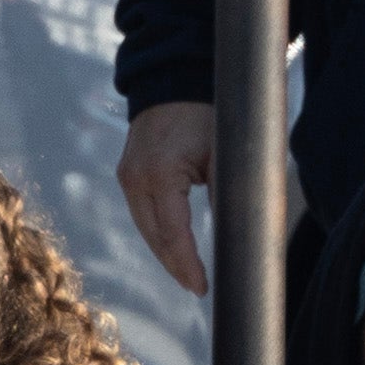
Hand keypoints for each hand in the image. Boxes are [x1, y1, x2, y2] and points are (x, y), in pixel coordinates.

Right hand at [120, 100, 219, 295]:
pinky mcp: (128, 172)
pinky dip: (158, 231)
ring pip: (145, 228)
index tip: (202, 287)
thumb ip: (228, 192)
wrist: (175, 77)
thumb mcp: (224, 153)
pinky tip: (173, 246)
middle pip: (154, 237)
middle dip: (175, 265)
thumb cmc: (207, 111)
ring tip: (188, 274)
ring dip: (166, 251)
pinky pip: (143, 212)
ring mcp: (127, 175)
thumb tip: (237, 233)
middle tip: (198, 287)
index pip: (173, 234)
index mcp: (158, 175)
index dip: (187, 265)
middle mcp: (135, 178)